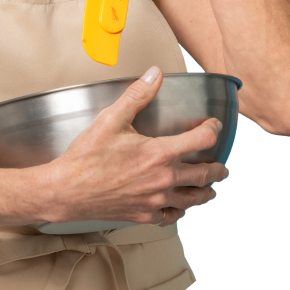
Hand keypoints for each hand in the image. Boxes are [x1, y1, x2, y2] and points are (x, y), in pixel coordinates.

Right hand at [36, 67, 228, 225]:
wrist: (68, 190)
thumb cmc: (87, 155)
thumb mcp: (110, 119)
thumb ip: (137, 95)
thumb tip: (155, 74)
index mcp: (159, 153)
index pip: (201, 140)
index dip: (212, 130)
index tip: (213, 126)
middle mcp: (164, 179)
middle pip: (205, 175)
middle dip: (217, 169)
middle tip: (221, 167)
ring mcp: (156, 200)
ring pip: (194, 198)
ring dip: (205, 192)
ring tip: (209, 188)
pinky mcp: (146, 214)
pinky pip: (173, 215)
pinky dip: (181, 209)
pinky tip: (179, 205)